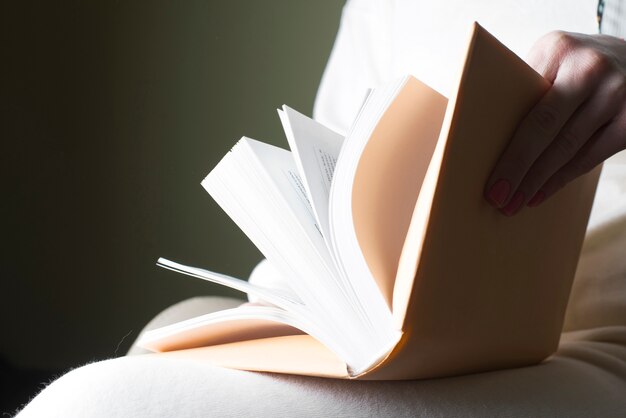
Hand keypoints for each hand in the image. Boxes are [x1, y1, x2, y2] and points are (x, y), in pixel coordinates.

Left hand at [485, 31, 625, 215]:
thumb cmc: (575, 64)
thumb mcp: (551, 60)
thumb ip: (525, 88)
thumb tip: (484, 137)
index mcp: (559, 51)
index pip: (524, 103)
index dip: (506, 146)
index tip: (488, 176)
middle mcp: (590, 70)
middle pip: (546, 129)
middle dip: (518, 168)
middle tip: (498, 198)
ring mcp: (616, 95)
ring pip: (569, 149)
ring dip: (538, 181)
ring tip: (515, 202)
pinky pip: (591, 157)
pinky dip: (563, 178)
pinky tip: (542, 192)